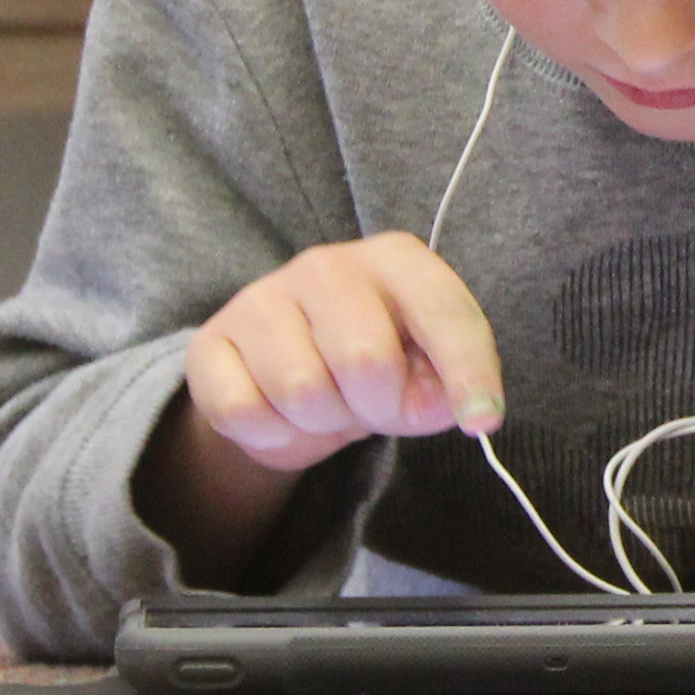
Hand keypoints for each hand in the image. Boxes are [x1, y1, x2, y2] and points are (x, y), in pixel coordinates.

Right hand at [182, 231, 504, 474]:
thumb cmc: (373, 361)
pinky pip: (245, 413)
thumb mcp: (422, 369)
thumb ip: (445, 384)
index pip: (444, 311)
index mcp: (397, 259)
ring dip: (323, 423)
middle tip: (374, 410)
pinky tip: (281, 414)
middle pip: (364, 360)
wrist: (282, 374)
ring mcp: (260, 298)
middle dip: (379, 407)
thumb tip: (452, 407)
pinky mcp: (210, 342)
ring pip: (302, 391)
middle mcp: (326, 265)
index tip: (483, 420)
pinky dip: (273, 435)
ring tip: (328, 406)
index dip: (469, 372)